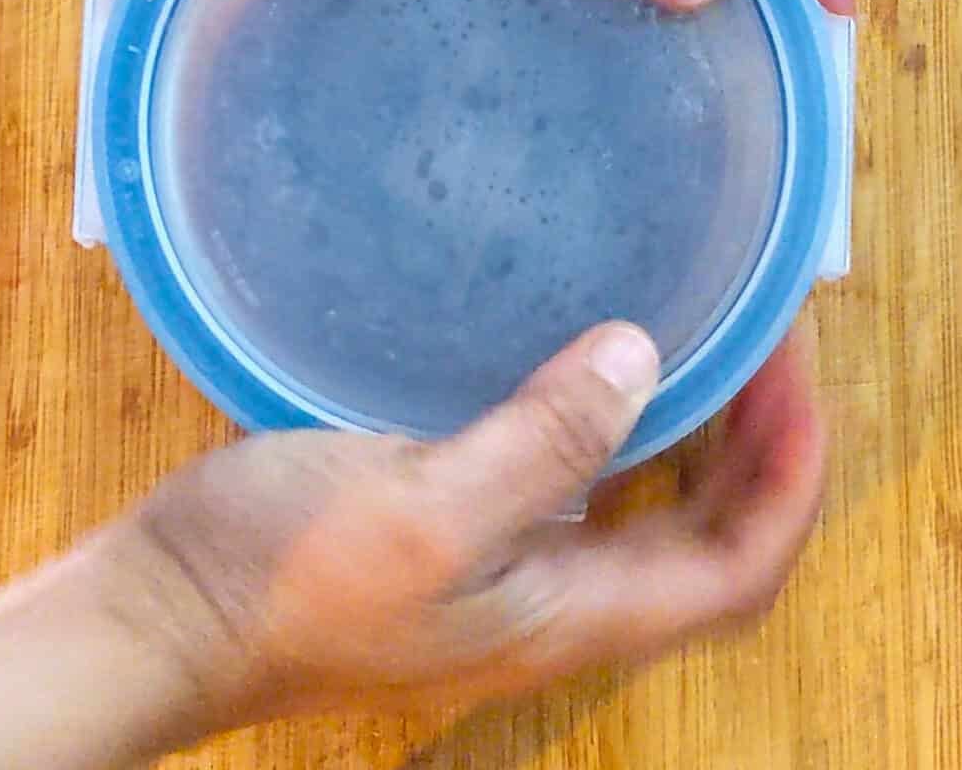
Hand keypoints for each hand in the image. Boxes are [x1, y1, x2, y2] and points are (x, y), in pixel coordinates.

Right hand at [108, 322, 824, 737]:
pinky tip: (588, 371)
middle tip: (769, 346)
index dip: (793, 470)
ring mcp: (509, 574)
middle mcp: (558, 605)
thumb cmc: (285, 574)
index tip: (797, 363)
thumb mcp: (425, 509)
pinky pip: (578, 490)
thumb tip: (642, 359)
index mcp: (570, 614)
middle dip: (763, 451)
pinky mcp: (462, 537)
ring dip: (699, 443)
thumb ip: (545, 445)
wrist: (164, 615)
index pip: (741, 564)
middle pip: (711, 543)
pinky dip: (615, 435)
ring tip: (710, 350)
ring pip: (650, 520)